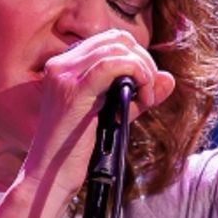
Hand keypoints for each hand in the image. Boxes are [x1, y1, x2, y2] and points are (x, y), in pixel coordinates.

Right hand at [18, 30, 174, 205]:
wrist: (50, 177)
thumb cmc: (77, 151)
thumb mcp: (113, 115)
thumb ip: (137, 95)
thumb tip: (168, 78)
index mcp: (64, 66)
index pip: (110, 41)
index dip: (136, 57)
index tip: (145, 85)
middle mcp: (60, 64)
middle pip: (116, 39)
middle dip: (143, 61)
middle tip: (149, 92)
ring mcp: (64, 75)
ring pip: (117, 48)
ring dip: (143, 70)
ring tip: (146, 99)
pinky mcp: (73, 90)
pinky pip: (113, 65)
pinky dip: (137, 74)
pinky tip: (143, 98)